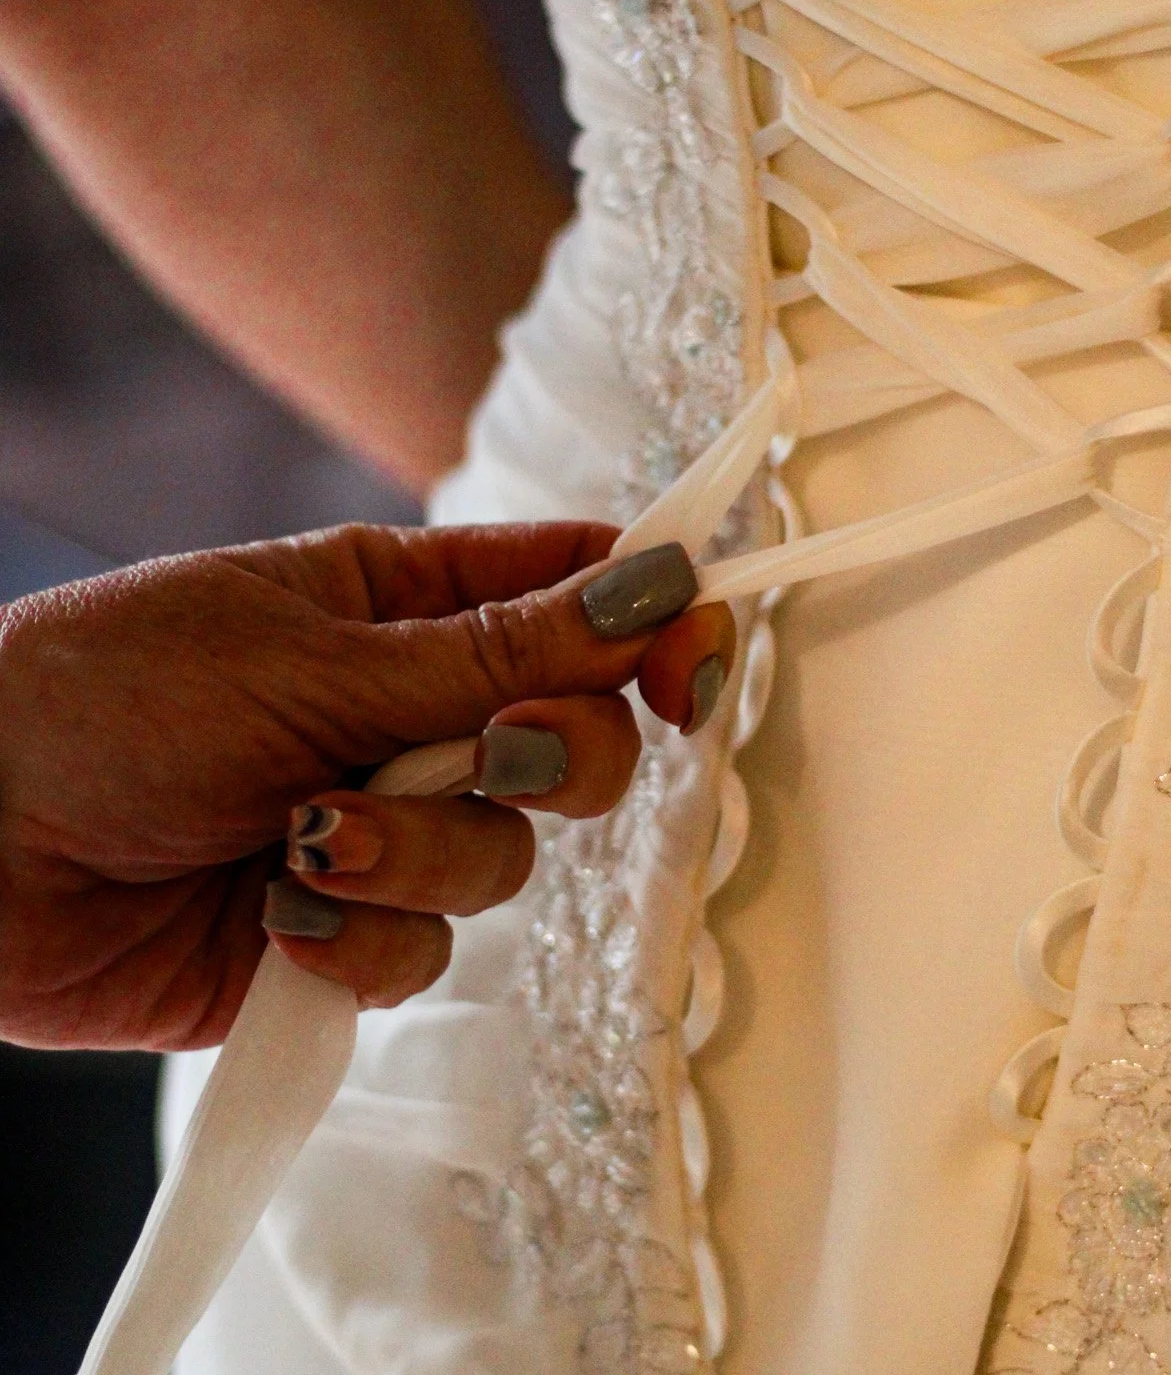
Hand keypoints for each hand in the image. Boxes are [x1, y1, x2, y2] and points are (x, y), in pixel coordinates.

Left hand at [0, 522, 734, 1050]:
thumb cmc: (107, 694)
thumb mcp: (308, 653)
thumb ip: (494, 650)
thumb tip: (651, 588)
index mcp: (404, 603)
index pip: (576, 597)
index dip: (653, 626)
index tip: (689, 667)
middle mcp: (409, 714)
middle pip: (574, 741)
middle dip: (545, 758)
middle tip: (480, 755)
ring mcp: (380, 828)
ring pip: (507, 860)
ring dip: (418, 854)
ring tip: (304, 840)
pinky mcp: (340, 937)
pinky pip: (425, 955)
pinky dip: (360, 939)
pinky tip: (273, 912)